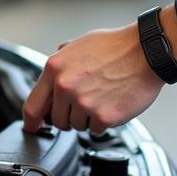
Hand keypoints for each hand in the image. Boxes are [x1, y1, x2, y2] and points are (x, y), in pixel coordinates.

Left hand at [22, 24, 163, 134]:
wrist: (145, 52)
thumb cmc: (115, 47)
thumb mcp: (78, 45)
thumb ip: (61, 62)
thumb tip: (52, 78)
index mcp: (55, 68)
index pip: (33, 105)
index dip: (31, 122)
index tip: (32, 128)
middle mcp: (65, 86)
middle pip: (57, 120)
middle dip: (69, 115)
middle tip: (86, 101)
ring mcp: (83, 103)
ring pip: (77, 126)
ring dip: (87, 117)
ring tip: (102, 96)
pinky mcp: (103, 117)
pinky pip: (95, 130)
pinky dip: (103, 121)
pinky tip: (111, 102)